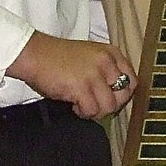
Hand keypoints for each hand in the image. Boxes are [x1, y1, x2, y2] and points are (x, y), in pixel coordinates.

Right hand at [5, 31, 136, 120]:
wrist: (34, 54)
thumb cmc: (58, 58)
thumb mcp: (90, 55)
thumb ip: (106, 70)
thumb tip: (116, 96)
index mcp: (111, 53)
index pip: (131, 80)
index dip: (122, 94)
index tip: (109, 98)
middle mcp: (106, 62)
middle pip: (123, 96)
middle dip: (109, 105)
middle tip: (94, 104)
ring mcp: (94, 74)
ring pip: (109, 106)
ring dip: (95, 111)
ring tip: (82, 105)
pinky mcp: (81, 87)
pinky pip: (91, 110)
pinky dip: (83, 113)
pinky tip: (73, 105)